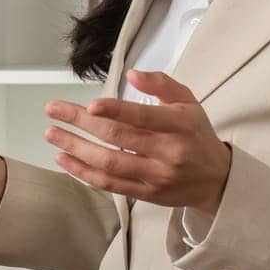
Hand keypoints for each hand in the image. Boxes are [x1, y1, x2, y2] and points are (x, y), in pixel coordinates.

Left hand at [44, 70, 232, 215]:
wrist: (217, 178)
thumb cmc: (195, 133)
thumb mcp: (188, 101)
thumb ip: (161, 84)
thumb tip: (132, 74)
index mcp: (179, 125)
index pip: (143, 117)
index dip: (115, 110)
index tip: (89, 105)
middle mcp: (169, 152)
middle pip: (118, 138)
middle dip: (81, 123)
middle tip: (53, 111)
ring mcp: (157, 176)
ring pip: (110, 163)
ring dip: (76, 149)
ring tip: (52, 134)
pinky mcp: (147, 194)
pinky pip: (111, 184)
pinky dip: (84, 173)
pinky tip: (64, 159)